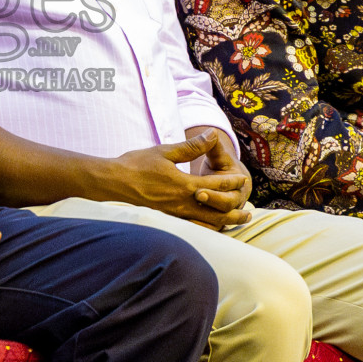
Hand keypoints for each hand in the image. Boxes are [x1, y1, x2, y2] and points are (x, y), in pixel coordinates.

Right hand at [106, 129, 250, 229]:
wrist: (113, 183)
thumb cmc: (136, 165)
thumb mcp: (165, 151)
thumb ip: (191, 146)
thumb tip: (212, 134)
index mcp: (184, 184)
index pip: (215, 185)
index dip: (231, 182)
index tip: (242, 179)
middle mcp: (181, 202)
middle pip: (216, 210)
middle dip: (234, 210)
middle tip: (249, 210)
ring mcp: (174, 212)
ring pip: (205, 221)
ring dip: (224, 221)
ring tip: (237, 222)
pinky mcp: (166, 217)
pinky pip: (192, 225)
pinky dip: (206, 227)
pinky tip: (210, 226)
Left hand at [191, 128, 252, 223]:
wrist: (227, 176)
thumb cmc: (221, 162)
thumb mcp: (218, 155)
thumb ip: (213, 147)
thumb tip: (212, 132)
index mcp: (238, 189)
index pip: (228, 198)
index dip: (214, 195)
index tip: (198, 191)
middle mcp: (234, 205)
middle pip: (222, 214)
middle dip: (208, 208)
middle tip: (191, 200)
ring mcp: (224, 214)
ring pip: (215, 224)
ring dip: (201, 222)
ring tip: (183, 218)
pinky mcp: (213, 220)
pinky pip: (206, 228)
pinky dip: (196, 228)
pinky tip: (179, 226)